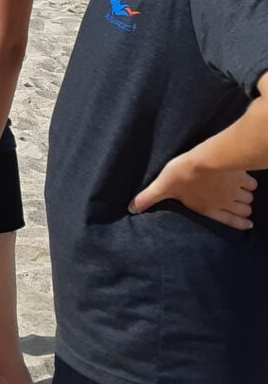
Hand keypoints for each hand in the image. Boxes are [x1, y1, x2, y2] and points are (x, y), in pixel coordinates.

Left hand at [132, 153, 256, 229]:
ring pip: (248, 198)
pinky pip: (252, 184)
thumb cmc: (182, 175)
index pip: (228, 220)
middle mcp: (226, 202)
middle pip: (243, 209)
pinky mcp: (241, 176)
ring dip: (246, 197)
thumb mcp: (162, 187)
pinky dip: (250, 184)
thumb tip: (131, 209)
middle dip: (242, 208)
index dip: (239, 223)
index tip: (247, 223)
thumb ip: (148, 198)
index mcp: (208, 208)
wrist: (204, 160)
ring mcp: (236, 190)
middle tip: (240, 205)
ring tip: (242, 194)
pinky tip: (245, 180)